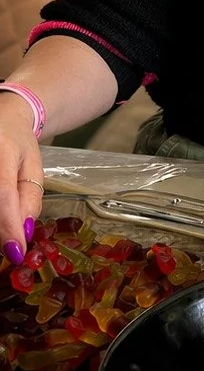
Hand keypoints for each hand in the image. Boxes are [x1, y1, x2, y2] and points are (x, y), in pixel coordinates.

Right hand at [0, 96, 42, 263]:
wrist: (0, 118)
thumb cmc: (18, 144)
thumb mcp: (33, 167)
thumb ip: (30, 198)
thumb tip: (24, 231)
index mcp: (1, 152)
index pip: (3, 194)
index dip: (8, 226)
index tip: (15, 251)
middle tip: (11, 245)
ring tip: (6, 231)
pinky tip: (0, 219)